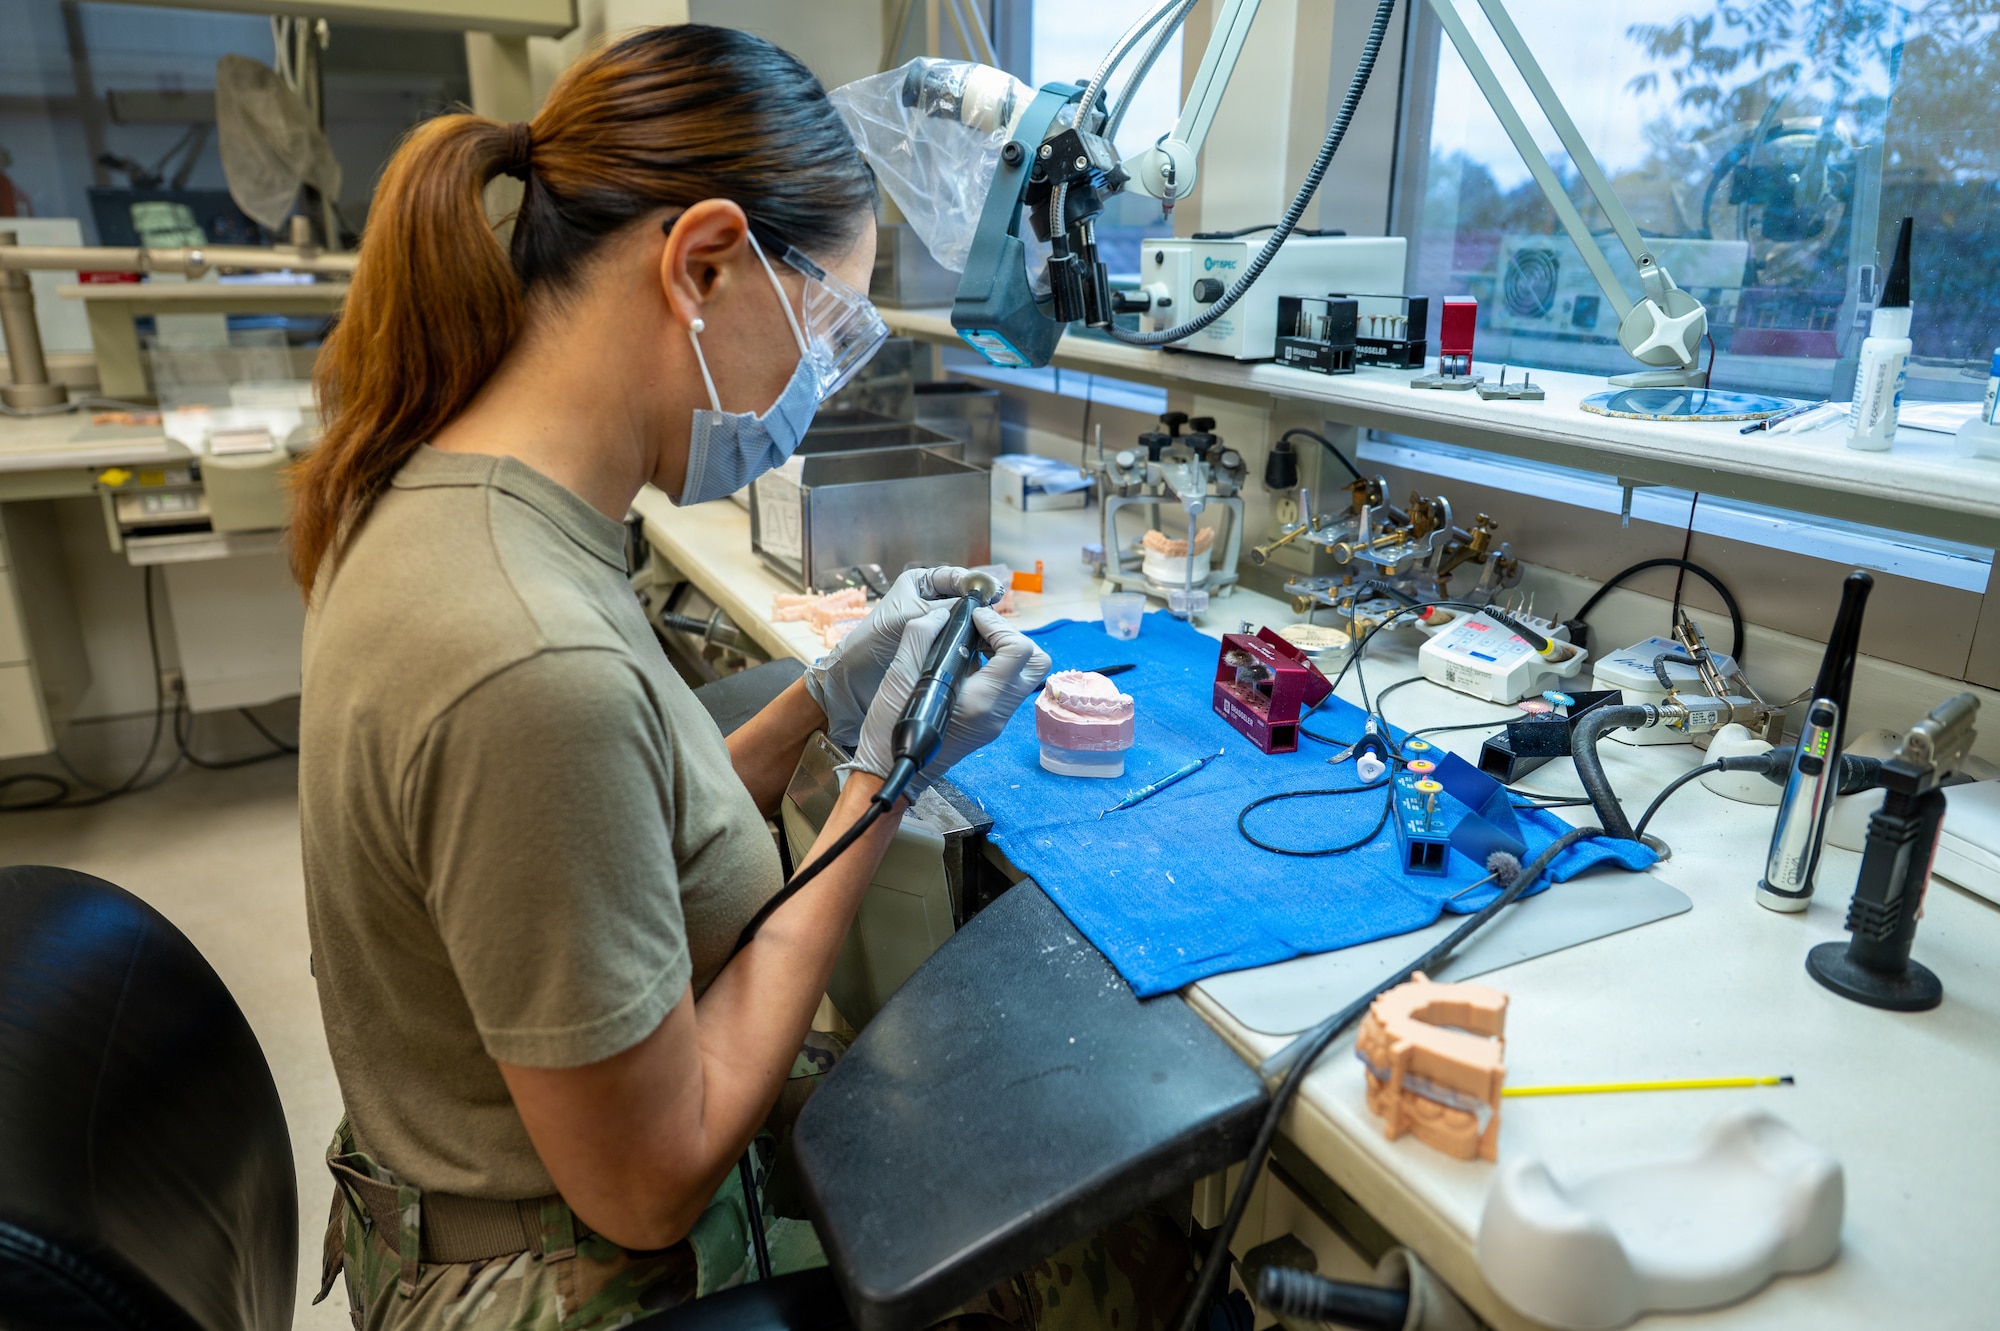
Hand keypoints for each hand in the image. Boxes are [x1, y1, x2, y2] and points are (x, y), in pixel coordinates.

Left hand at [803, 566, 978, 746]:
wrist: (856, 677)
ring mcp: (934, 625)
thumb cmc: (875, 639)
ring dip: (975, 626)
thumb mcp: (911, 617)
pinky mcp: (937, 647)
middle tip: (995, 614)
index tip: (992, 592)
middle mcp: (928, 601)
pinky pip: (958, 640)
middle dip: (977, 606)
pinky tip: (981, 647)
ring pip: (963, 620)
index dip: (974, 583)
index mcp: (919, 583)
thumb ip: (944, 608)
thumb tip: (977, 604)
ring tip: (990, 631)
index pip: (954, 577)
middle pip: (963, 598)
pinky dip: (969, 643)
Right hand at [847, 606, 1049, 796]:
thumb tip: (942, 614)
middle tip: (979, 629)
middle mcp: (998, 713)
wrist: (891, 771)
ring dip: (1005, 649)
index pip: (1018, 651)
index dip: (998, 625)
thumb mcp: (898, 676)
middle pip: (1037, 661)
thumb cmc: (890, 729)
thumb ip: (920, 636)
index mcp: (981, 702)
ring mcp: (997, 720)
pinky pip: (1009, 684)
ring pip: (1026, 673)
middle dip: (1012, 636)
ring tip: (972, 641)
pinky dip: (996, 665)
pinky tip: (965, 660)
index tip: (972, 619)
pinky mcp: (991, 721)